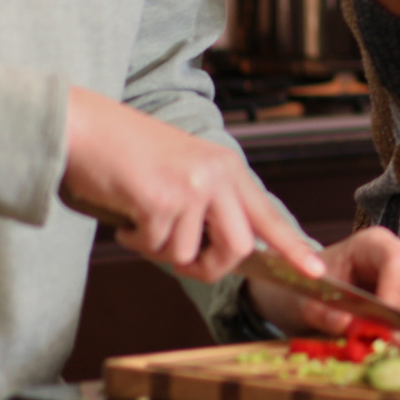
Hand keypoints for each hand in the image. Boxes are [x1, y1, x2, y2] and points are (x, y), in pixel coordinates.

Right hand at [60, 88, 315, 283]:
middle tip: (179, 260)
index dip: (292, 248)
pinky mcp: (162, 199)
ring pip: (189, 254)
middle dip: (208, 268)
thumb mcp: (184, 171)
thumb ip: (209, 205)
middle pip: (236, 248)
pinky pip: (155, 246)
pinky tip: (125, 215)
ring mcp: (193, 186)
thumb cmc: (126, 153)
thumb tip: (220, 254)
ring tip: (141, 221)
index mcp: (229, 170)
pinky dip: (135, 240)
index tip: (315, 272)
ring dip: (159, 250)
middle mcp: (219, 176)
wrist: (85, 127)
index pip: (268, 216)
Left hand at [249, 227, 399, 338]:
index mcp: (373, 244)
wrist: (311, 292)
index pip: (399, 260)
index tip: (382, 325)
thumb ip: (321, 313)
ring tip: (395, 344)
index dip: (396, 292)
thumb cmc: (310, 289)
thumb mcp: (305, 300)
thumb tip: (347, 324)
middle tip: (393, 341)